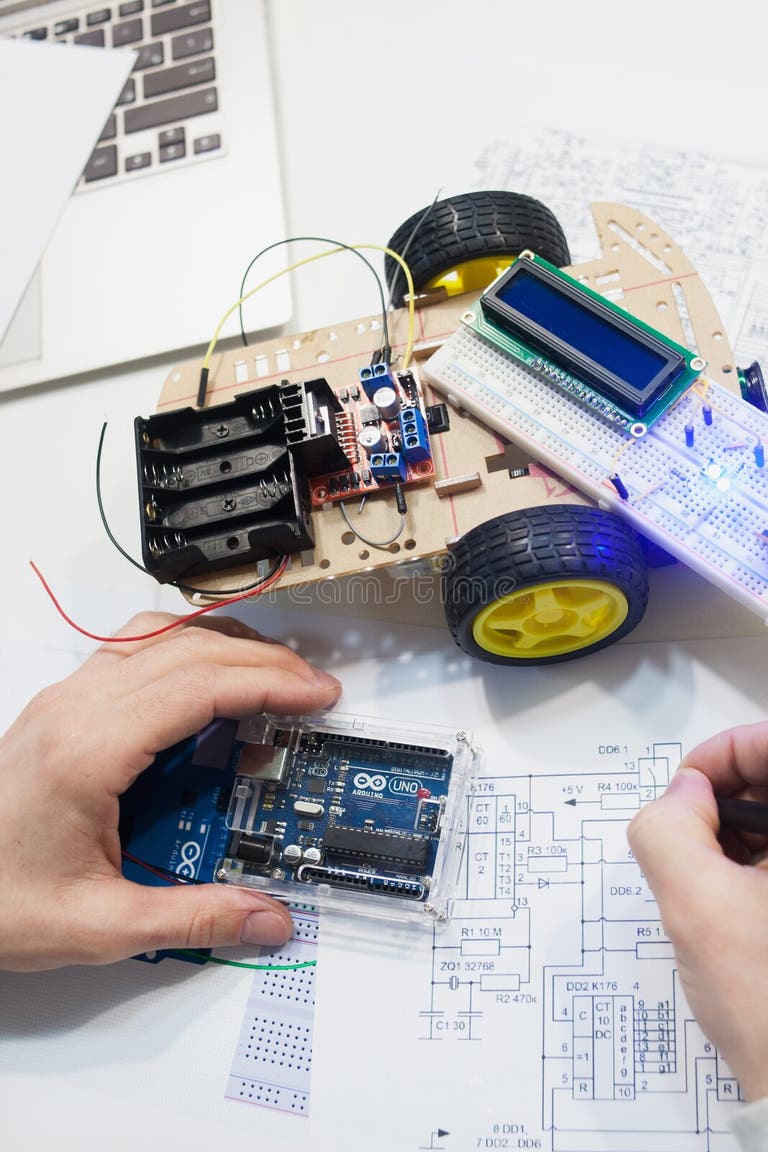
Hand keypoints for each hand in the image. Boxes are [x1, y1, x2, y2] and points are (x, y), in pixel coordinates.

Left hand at [0, 613, 340, 971]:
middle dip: (264, 662)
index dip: (269, 682)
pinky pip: (132, 651)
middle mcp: (76, 708)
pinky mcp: (61, 706)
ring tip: (270, 674)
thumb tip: (267, 917)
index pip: (200, 686)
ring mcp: (65, 699)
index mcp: (89, 750)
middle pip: (189, 651)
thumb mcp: (100, 924)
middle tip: (313, 689)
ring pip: (159, 638)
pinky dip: (182, 651)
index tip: (316, 693)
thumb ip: (194, 919)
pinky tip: (206, 681)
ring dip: (223, 646)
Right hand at [628, 723, 767, 1100]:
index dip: (724, 753)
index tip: (689, 788)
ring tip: (718, 883)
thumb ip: (668, 826)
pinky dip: (759, 866)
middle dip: (729, 800)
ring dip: (744, 835)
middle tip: (697, 838)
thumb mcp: (694, 903)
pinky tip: (742, 906)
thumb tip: (680, 796)